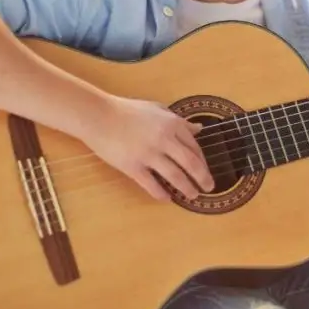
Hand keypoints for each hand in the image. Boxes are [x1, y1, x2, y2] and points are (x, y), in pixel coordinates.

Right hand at [85, 95, 213, 200]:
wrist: (98, 115)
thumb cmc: (127, 110)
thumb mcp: (157, 109)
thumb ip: (179, 121)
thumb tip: (199, 129)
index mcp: (172, 124)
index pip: (195, 146)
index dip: (203, 161)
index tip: (205, 170)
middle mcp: (164, 139)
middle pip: (191, 163)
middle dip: (203, 178)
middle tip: (209, 187)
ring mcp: (149, 154)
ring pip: (175, 176)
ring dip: (187, 188)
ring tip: (192, 195)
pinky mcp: (133, 167)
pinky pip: (151, 185)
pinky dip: (161, 194)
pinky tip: (167, 199)